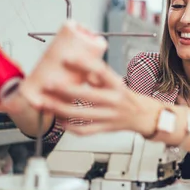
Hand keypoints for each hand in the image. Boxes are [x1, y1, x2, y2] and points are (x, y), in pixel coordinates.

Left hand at [39, 57, 161, 135]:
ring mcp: (110, 117)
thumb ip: (97, 77)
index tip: (67, 59)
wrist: (143, 117)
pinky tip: (60, 120)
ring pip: (82, 115)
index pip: (101, 71)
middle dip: (65, 90)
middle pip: (88, 96)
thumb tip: (75, 67)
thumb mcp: (116, 82)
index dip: (83, 64)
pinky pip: (85, 130)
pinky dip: (70, 127)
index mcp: (117, 85)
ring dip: (61, 109)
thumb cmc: (126, 97)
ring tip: (47, 103)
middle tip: (48, 84)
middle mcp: (115, 101)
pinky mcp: (105, 129)